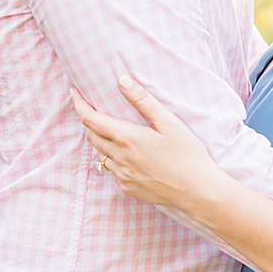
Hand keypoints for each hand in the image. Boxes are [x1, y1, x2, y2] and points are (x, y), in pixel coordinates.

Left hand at [71, 77, 224, 212]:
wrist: (197, 191)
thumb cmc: (188, 154)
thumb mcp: (169, 123)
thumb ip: (143, 101)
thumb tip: (122, 80)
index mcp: (126, 138)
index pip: (90, 119)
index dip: (79, 105)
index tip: (75, 93)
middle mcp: (118, 158)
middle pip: (91, 135)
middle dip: (89, 121)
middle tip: (96, 110)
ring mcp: (121, 176)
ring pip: (100, 154)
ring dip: (101, 140)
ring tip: (115, 132)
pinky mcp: (127, 188)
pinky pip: (112, 170)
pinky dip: (114, 158)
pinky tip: (130, 155)